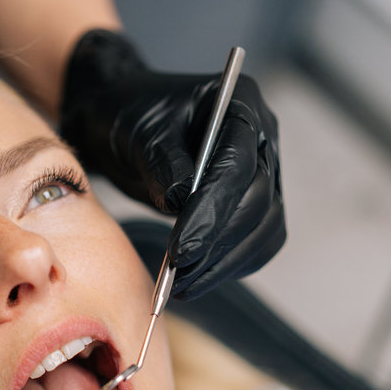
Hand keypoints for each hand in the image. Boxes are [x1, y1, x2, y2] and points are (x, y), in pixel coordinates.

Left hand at [60, 29, 285, 297]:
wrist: (125, 123)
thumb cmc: (132, 115)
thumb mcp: (138, 131)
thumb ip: (162, 162)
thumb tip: (184, 200)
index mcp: (240, 105)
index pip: (237, 169)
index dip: (212, 214)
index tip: (181, 251)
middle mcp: (262, 139)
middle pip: (258, 203)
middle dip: (218, 244)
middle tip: (178, 274)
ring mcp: (263, 172)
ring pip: (265, 229)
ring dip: (227, 263)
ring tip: (182, 284)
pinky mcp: (254, 203)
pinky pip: (258, 242)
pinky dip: (232, 265)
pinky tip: (199, 277)